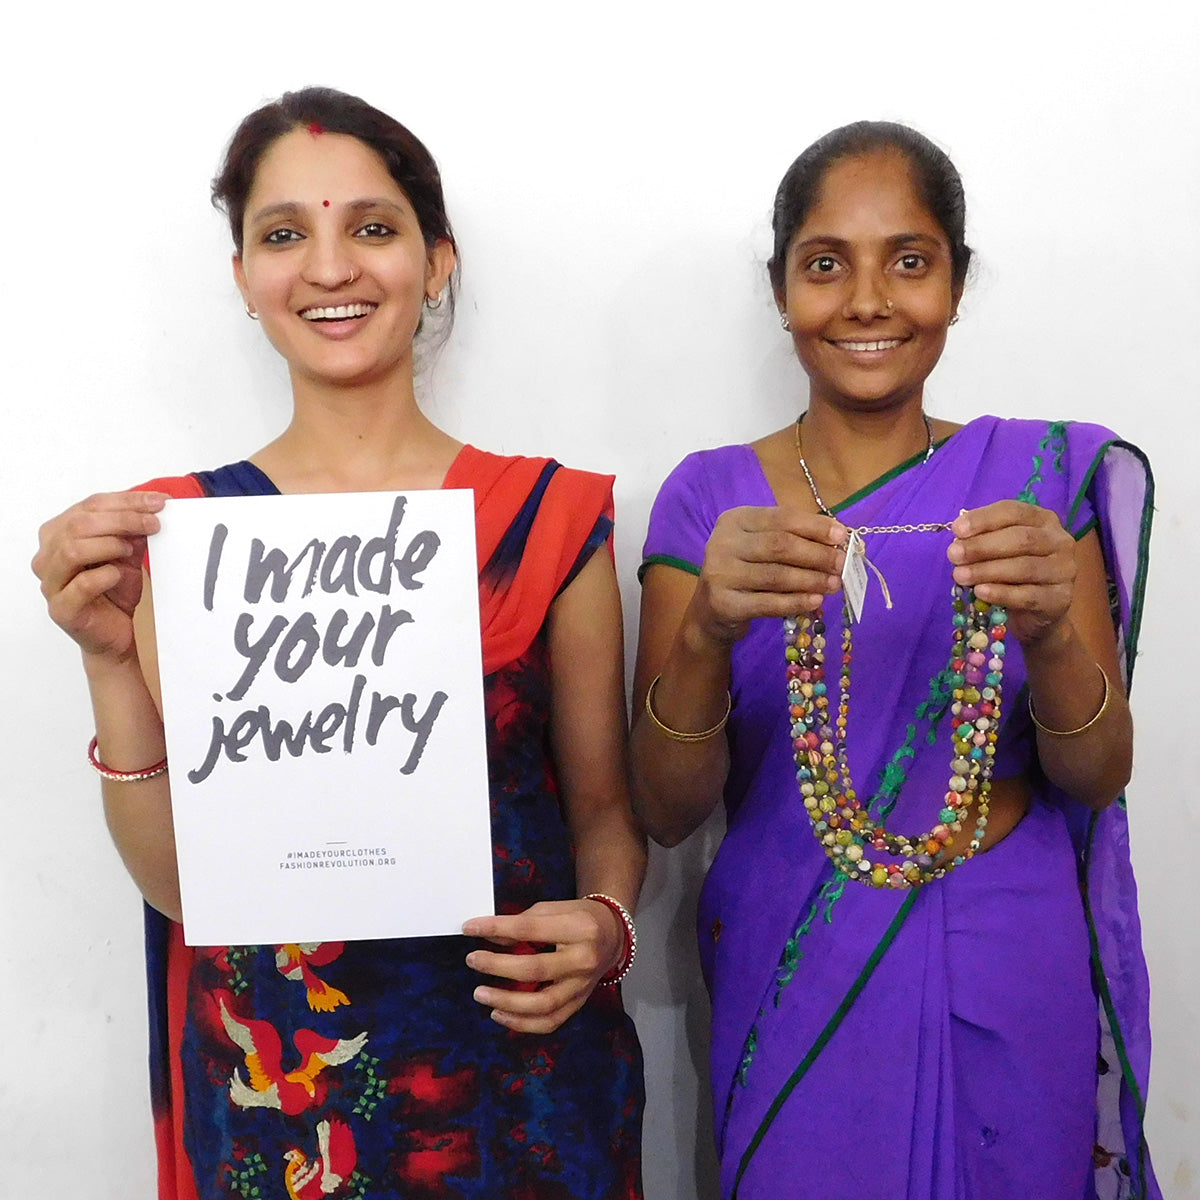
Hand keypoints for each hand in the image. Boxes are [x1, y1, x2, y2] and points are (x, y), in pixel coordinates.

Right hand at [32, 491, 166, 661]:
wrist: (117, 633)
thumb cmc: (116, 591)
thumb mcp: (129, 554)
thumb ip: (134, 532)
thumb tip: (152, 509)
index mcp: (60, 534)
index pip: (90, 506)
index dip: (126, 501)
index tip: (159, 501)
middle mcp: (49, 555)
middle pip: (79, 524)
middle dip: (123, 519)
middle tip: (154, 524)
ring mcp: (51, 582)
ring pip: (72, 549)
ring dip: (109, 544)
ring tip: (131, 550)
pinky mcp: (62, 608)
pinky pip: (80, 584)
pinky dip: (104, 575)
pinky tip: (118, 575)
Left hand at [462, 898, 625, 1033]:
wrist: (613, 935)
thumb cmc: (579, 917)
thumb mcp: (553, 910)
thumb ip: (522, 923)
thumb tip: (487, 935)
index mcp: (578, 928)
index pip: (530, 929)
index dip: (496, 928)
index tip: (469, 928)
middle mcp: (583, 960)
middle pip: (535, 969)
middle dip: (498, 966)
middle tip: (472, 960)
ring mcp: (583, 986)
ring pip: (542, 1005)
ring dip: (506, 1002)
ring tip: (480, 993)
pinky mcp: (579, 1003)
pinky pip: (549, 1022)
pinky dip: (521, 1023)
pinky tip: (498, 1014)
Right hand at [690, 506, 846, 645]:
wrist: (711, 609)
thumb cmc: (746, 569)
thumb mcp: (762, 544)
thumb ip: (794, 538)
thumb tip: (838, 540)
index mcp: (736, 520)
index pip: (781, 518)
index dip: (815, 527)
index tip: (843, 536)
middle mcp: (723, 542)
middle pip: (780, 546)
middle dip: (817, 555)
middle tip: (842, 564)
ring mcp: (720, 573)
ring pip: (776, 575)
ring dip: (812, 580)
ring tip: (834, 584)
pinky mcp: (724, 603)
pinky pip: (768, 603)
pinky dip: (796, 602)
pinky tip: (816, 601)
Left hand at [948, 501, 1075, 645]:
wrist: (1038, 612)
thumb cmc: (1013, 573)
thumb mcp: (998, 551)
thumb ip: (982, 540)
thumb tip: (959, 538)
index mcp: (1043, 520)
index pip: (1014, 512)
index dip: (984, 519)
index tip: (957, 530)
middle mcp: (1059, 541)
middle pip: (1020, 539)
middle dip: (982, 546)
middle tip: (954, 555)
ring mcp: (1064, 570)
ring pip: (1024, 567)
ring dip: (987, 570)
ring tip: (960, 575)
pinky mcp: (1060, 598)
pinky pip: (1028, 595)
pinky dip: (1001, 593)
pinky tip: (980, 592)